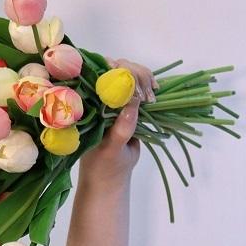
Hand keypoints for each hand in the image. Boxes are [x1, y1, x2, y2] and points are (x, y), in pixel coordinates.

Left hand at [81, 57, 156, 187]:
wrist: (112, 175)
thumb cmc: (104, 163)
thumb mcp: (112, 148)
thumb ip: (121, 129)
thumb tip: (133, 103)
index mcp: (89, 103)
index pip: (98, 74)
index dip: (114, 70)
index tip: (129, 80)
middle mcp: (101, 96)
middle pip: (118, 70)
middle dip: (134, 76)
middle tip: (146, 95)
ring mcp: (116, 99)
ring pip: (131, 76)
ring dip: (144, 79)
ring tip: (152, 96)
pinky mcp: (130, 105)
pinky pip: (140, 89)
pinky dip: (149, 87)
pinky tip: (156, 90)